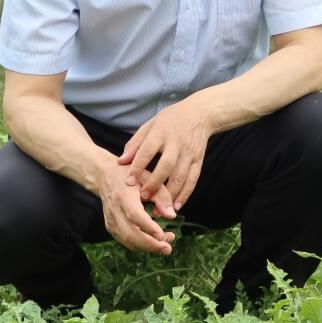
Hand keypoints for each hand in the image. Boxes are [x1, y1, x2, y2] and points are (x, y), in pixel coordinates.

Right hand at [97, 160, 175, 254]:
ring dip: (147, 246)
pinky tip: (154, 241)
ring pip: (128, 241)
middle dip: (150, 244)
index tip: (162, 235)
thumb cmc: (131, 175)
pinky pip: (125, 241)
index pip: (134, 215)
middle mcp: (114, 210)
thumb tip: (171, 215)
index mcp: (123, 196)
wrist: (106, 176)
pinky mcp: (111, 227)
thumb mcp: (148, 178)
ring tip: (165, 244)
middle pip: (130, 234)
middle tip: (168, 248)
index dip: (148, 227)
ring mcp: (110, 221)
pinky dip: (140, 245)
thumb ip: (161, 196)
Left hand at [119, 97, 214, 212]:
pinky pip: (193, 180)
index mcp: (161, 132)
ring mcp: (189, 153)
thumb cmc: (170, 120)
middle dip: (155, 183)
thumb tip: (122, 162)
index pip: (147, 151)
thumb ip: (135, 143)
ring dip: (170, 194)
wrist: (200, 114)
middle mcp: (177, 143)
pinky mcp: (198, 160)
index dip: (138, 167)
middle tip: (144, 197)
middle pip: (166, 166)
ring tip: (159, 208)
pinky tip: (177, 206)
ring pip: (181, 176)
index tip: (129, 182)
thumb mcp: (150, 125)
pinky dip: (185, 194)